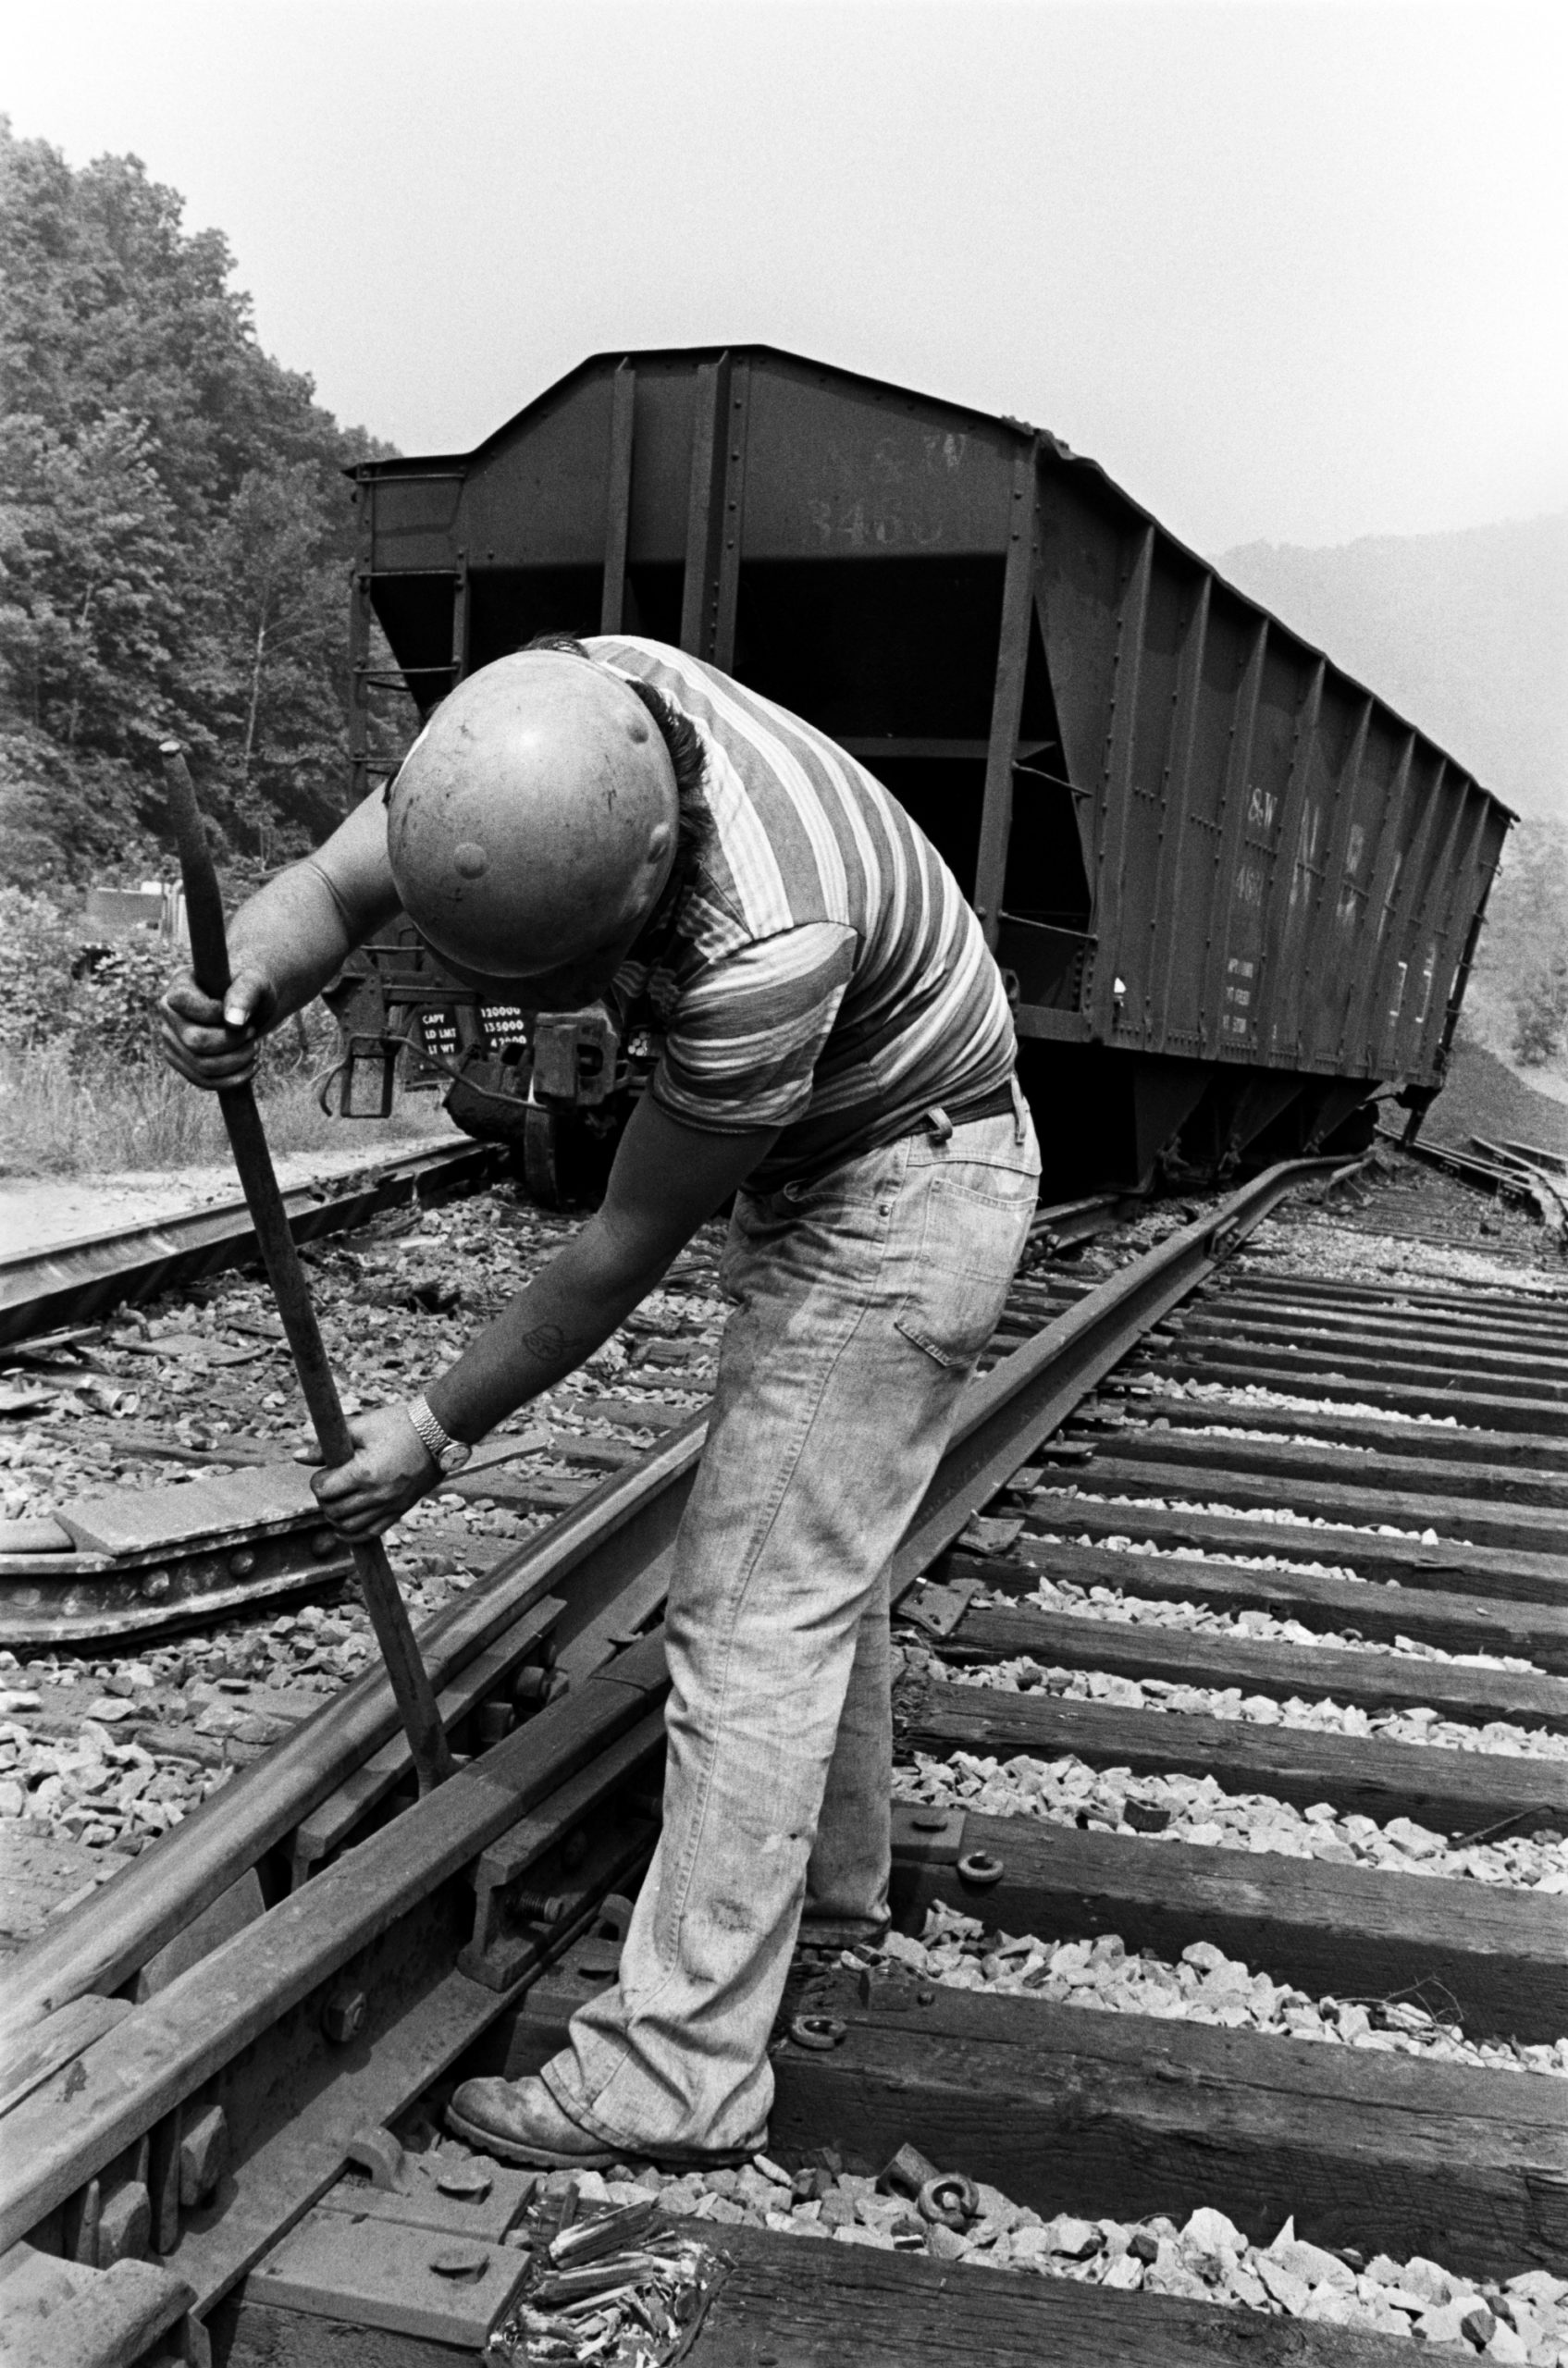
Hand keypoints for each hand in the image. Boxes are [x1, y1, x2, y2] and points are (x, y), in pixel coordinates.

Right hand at [158, 965, 275, 1089]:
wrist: (252, 1007)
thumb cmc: (252, 989)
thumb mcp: (256, 982)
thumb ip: (246, 993)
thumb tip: (234, 1022)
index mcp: (180, 983)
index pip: (181, 1001)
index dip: (214, 1012)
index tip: (238, 1013)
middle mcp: (168, 1012)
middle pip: (195, 1040)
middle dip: (232, 1041)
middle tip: (253, 1032)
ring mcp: (172, 1039)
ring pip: (201, 1066)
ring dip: (237, 1061)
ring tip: (255, 1047)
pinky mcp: (181, 1062)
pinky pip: (203, 1081)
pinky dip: (233, 1079)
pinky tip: (252, 1065)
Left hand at [305, 1404, 439, 1537]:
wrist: (438, 1433)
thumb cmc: (400, 1425)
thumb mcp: (361, 1428)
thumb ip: (327, 1445)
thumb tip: (298, 1456)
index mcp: (365, 1472)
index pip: (324, 1491)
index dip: (318, 1482)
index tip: (324, 1472)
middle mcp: (377, 1495)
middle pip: (333, 1511)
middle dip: (325, 1500)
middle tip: (330, 1485)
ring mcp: (390, 1506)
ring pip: (349, 1527)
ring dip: (336, 1517)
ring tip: (337, 1501)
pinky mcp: (399, 1511)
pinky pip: (370, 1533)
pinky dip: (352, 1534)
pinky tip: (344, 1525)